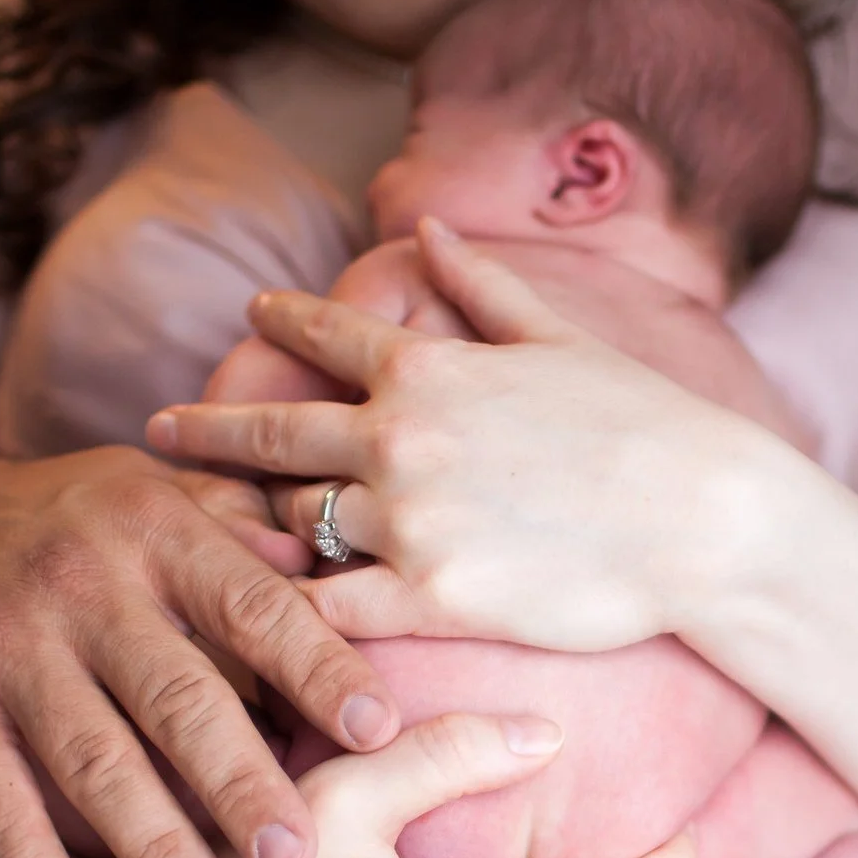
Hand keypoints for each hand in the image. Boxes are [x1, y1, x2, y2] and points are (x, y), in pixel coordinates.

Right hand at [0, 445, 399, 857]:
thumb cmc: (76, 526)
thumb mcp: (160, 497)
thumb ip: (248, 536)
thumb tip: (346, 577)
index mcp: (157, 533)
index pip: (252, 605)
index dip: (316, 667)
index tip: (378, 735)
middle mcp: (82, 587)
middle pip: (175, 694)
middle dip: (238, 781)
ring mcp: (6, 650)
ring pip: (89, 759)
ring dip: (151, 846)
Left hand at [147, 218, 757, 651]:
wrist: (705, 519)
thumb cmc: (650, 426)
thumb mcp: (563, 339)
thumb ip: (483, 287)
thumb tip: (428, 231)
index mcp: (430, 368)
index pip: (327, 336)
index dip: (280, 323)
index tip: (247, 316)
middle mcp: (400, 438)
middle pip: (272, 435)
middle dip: (205, 432)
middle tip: (152, 433)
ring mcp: (407, 520)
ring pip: (291, 528)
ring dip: (242, 535)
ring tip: (195, 546)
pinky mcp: (429, 598)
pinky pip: (329, 610)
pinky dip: (289, 619)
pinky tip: (255, 626)